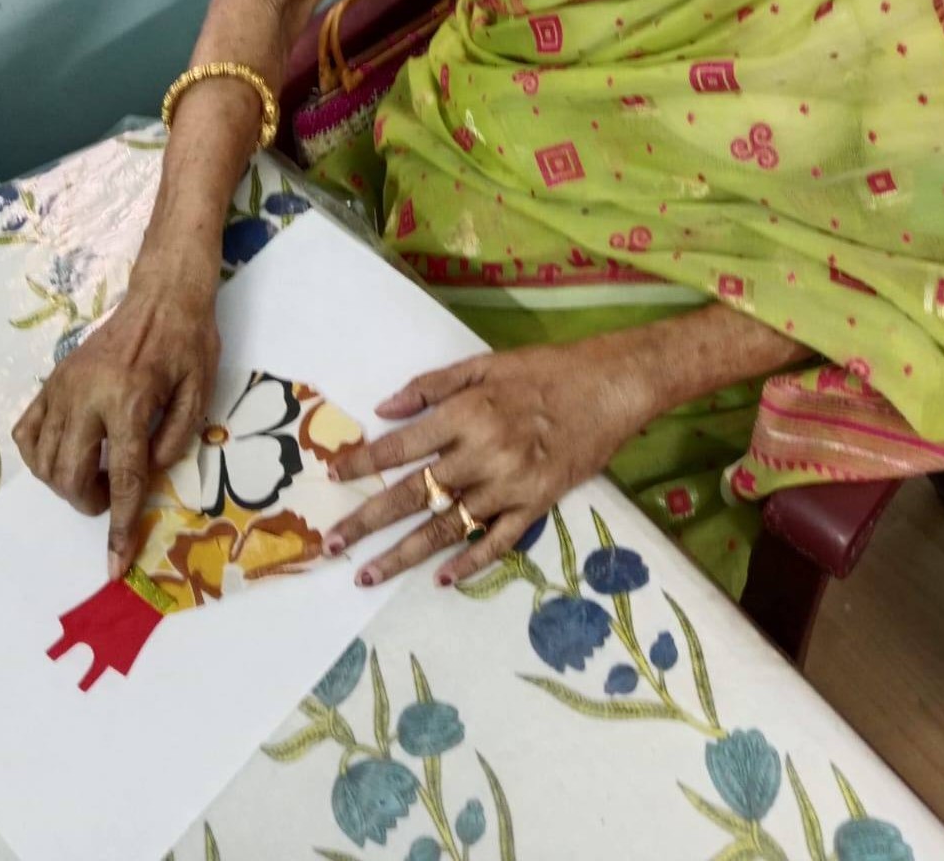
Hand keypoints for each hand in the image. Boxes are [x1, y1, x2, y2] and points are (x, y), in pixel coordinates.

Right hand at [13, 272, 219, 580]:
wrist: (161, 297)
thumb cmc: (189, 344)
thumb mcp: (199, 392)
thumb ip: (175, 439)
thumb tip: (149, 476)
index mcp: (128, 401)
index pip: (122, 478)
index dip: (120, 527)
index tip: (115, 564)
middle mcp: (86, 398)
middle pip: (69, 476)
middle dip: (89, 503)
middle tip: (113, 498)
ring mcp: (62, 389)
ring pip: (42, 460)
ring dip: (66, 484)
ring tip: (97, 477)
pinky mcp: (51, 382)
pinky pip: (27, 432)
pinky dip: (40, 457)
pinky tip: (66, 458)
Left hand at [323, 336, 659, 587]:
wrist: (611, 387)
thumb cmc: (545, 371)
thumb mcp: (483, 364)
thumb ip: (430, 387)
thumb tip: (382, 409)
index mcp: (465, 415)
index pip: (399, 447)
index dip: (360, 464)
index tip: (331, 477)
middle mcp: (482, 454)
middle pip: (412, 495)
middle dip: (366, 521)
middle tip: (331, 545)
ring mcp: (509, 486)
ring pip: (445, 528)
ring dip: (404, 555)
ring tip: (367, 575)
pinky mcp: (536, 506)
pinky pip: (497, 541)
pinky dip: (469, 562)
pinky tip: (442, 579)